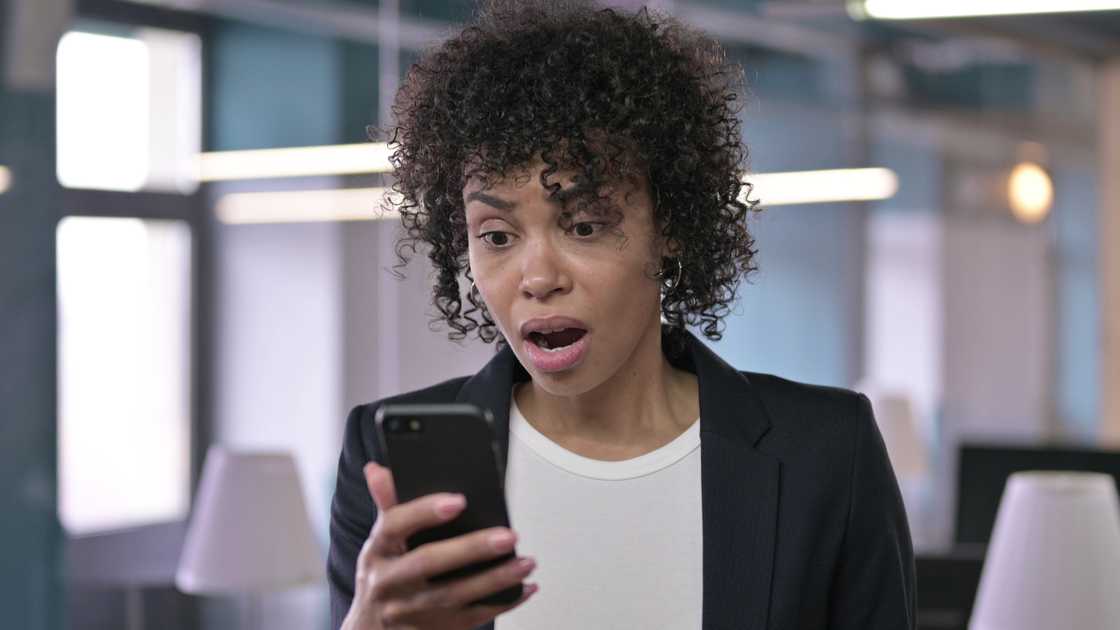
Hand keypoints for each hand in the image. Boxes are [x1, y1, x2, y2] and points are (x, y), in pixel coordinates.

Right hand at [342, 461, 537, 629]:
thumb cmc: (381, 576)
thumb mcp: (379, 542)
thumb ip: (388, 504)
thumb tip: (377, 469)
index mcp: (376, 550)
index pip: (394, 525)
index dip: (424, 512)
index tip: (458, 500)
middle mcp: (389, 582)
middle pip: (429, 562)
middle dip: (471, 549)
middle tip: (508, 536)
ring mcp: (410, 610)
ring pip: (455, 595)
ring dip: (495, 579)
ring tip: (526, 562)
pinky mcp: (433, 629)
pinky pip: (471, 618)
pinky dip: (502, 603)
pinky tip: (524, 588)